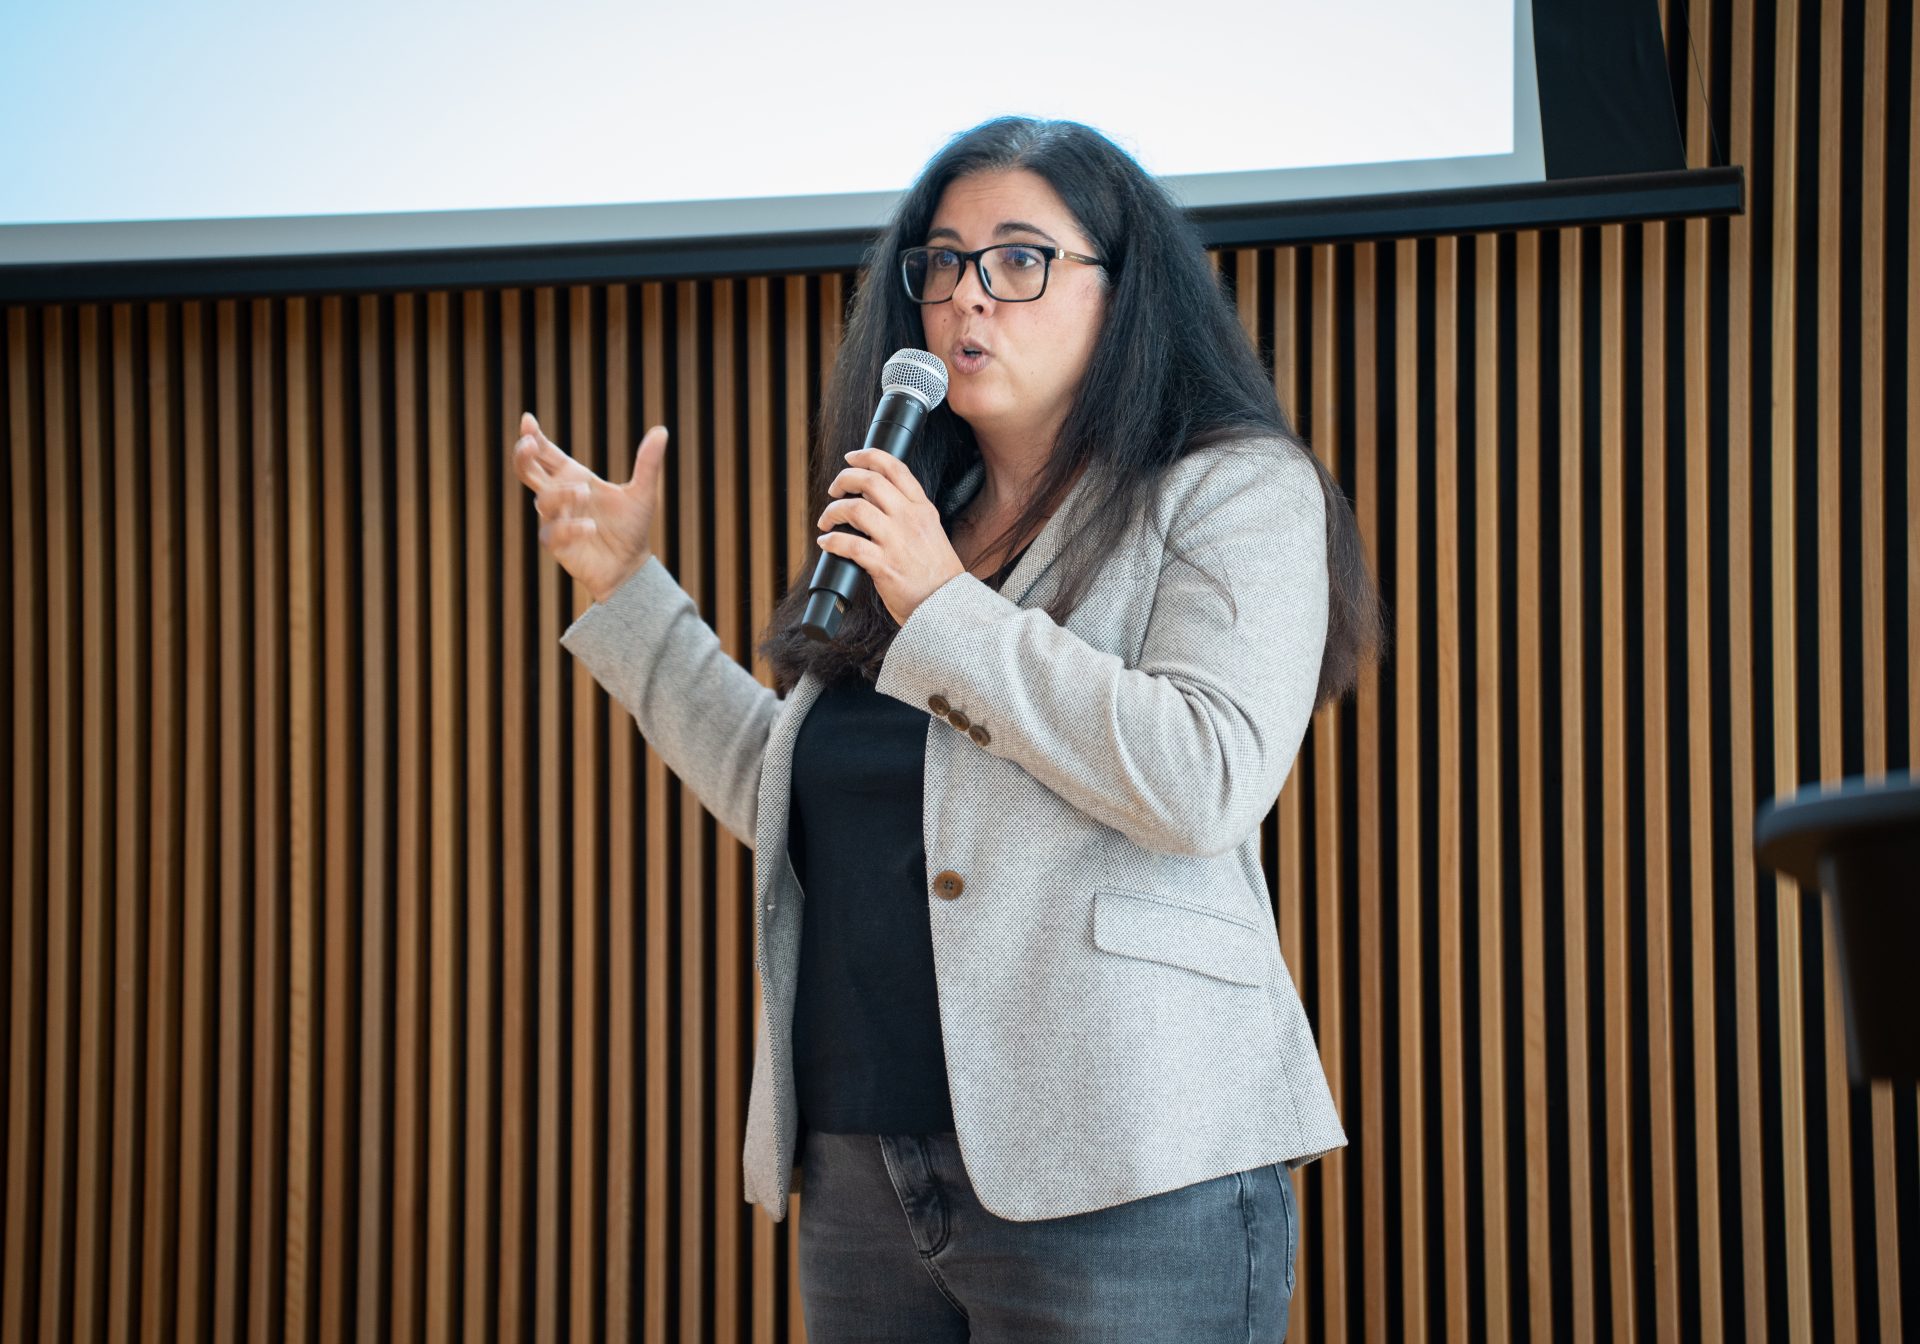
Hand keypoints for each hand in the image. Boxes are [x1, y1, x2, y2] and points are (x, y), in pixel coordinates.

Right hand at [513, 411, 667, 604]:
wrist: (632, 566)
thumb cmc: (632, 527)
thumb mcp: (643, 493)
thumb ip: (648, 463)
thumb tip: (662, 430)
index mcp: (574, 477)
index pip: (547, 454)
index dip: (534, 437)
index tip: (528, 420)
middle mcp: (560, 496)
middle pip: (528, 471)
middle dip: (523, 456)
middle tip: (529, 445)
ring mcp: (555, 519)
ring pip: (543, 500)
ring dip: (561, 494)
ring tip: (584, 492)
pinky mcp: (557, 545)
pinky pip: (553, 533)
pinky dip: (569, 528)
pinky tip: (589, 527)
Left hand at [816, 448, 967, 625]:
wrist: (947, 605)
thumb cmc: (936, 573)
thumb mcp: (930, 532)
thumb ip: (906, 513)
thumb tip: (871, 498)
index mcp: (922, 508)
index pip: (894, 467)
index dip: (867, 456)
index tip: (851, 458)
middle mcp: (909, 519)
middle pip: (869, 481)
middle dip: (843, 480)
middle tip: (835, 491)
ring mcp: (896, 541)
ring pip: (854, 509)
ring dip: (832, 511)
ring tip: (826, 520)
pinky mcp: (883, 565)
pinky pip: (848, 544)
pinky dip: (831, 541)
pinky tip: (826, 543)